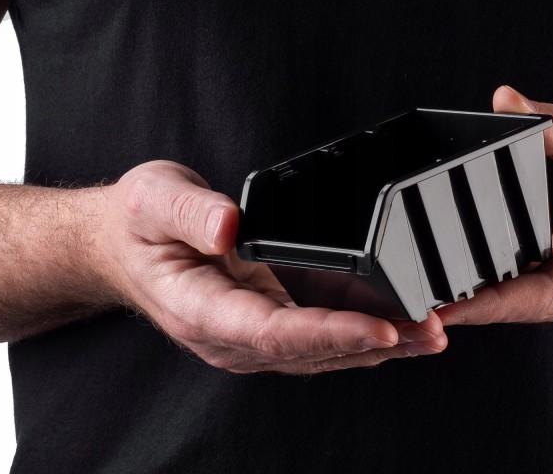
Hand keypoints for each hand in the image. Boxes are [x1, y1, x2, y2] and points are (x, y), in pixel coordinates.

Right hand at [94, 161, 445, 373]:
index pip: (274, 332)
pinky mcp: (266, 319)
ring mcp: (250, 333)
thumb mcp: (155, 201)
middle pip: (311, 351)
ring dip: (379, 344)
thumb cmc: (138, 224)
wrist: (121, 244)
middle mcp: (231, 335)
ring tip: (431, 332)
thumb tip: (231, 228)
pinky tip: (399, 322)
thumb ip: (192, 214)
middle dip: (375, 343)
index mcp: (202, 311)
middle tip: (431, 331)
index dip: (330, 333)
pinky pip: (318, 333)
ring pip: (322, 350)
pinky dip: (361, 330)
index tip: (379, 327)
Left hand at [437, 86, 552, 326]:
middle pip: (519, 307)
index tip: (439, 306)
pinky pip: (523, 286)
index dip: (486, 304)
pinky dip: (489, 280)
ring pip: (517, 302)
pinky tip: (453, 268)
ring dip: (471, 296)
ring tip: (418, 286)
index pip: (541, 297)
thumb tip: (505, 104)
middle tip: (408, 294)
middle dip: (463, 304)